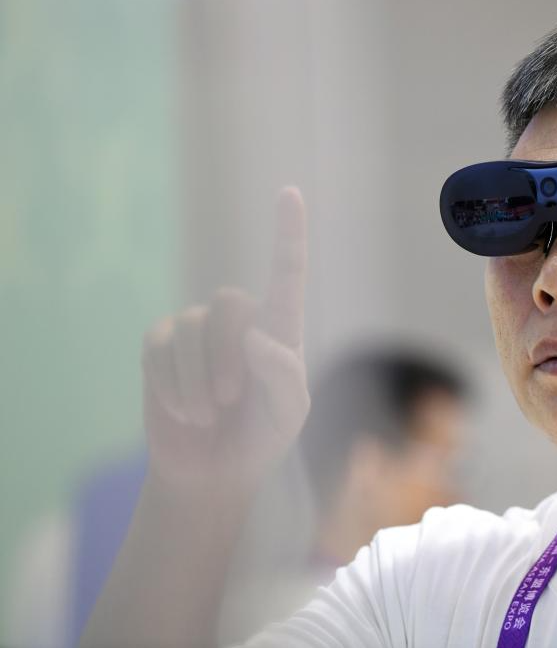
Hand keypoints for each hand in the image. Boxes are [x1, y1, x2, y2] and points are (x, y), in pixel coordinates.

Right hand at [140, 187, 309, 497]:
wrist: (214, 470)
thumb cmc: (261, 436)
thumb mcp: (288, 414)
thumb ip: (284, 375)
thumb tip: (255, 335)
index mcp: (280, 329)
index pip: (286, 273)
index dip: (288, 232)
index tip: (290, 192)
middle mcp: (239, 320)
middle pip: (230, 305)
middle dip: (228, 357)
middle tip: (230, 398)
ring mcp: (196, 330)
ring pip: (192, 328)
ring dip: (199, 379)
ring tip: (210, 412)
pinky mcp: (160, 346)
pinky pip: (160, 347)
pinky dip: (173, 385)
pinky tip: (186, 412)